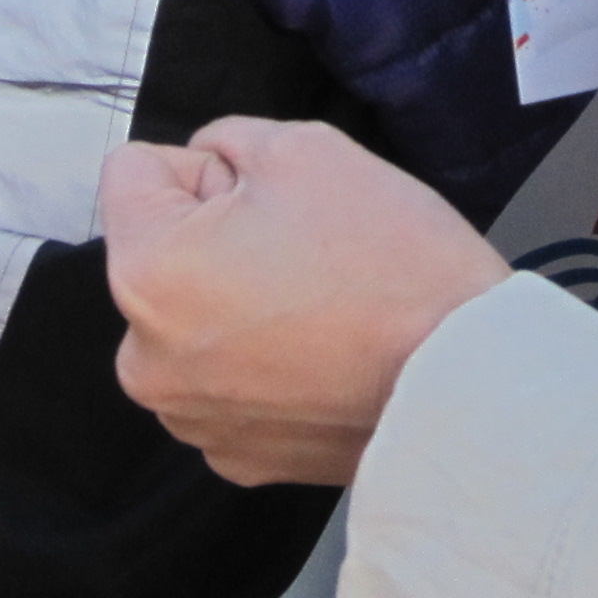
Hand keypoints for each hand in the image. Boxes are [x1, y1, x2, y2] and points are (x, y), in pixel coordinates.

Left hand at [105, 118, 508, 486]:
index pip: (133, 173)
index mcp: (147, 273)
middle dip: (216, 237)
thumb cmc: (390, 264)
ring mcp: (191, 419)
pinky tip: (326, 355)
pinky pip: (229, 381)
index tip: (266, 195)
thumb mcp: (303, 148)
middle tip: (305, 248)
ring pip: (195, 319)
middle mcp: (145, 359)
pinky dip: (265, 363)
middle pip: (161, 252)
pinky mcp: (238, 457)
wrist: (464, 384)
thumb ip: (228, 140)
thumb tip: (208, 165)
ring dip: (238, 302)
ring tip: (322, 305)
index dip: (204, 165)